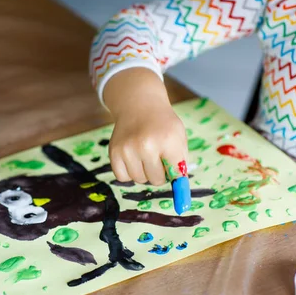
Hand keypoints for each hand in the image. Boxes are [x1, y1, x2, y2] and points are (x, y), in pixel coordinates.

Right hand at [102, 68, 187, 185]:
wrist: (139, 105)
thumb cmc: (162, 124)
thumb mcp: (179, 137)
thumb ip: (181, 162)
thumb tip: (179, 189)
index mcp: (168, 140)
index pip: (176, 173)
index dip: (176, 176)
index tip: (176, 181)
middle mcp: (147, 145)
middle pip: (157, 180)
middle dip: (160, 174)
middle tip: (159, 159)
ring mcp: (128, 149)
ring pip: (139, 180)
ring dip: (144, 173)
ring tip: (146, 156)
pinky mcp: (114, 152)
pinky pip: (123, 177)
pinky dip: (129, 173)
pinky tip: (133, 159)